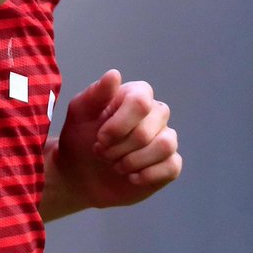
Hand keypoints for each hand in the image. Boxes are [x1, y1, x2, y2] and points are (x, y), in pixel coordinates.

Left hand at [45, 69, 180, 214]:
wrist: (80, 175)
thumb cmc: (80, 138)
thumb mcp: (80, 114)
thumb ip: (96, 93)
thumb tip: (114, 74)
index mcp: (135, 94)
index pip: (140, 102)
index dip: (118, 126)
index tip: (99, 138)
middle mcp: (155, 112)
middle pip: (147, 131)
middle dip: (119, 148)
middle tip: (102, 153)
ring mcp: (165, 137)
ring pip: (164, 146)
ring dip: (133, 162)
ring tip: (115, 165)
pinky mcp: (170, 163)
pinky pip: (172, 166)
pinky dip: (147, 175)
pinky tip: (130, 177)